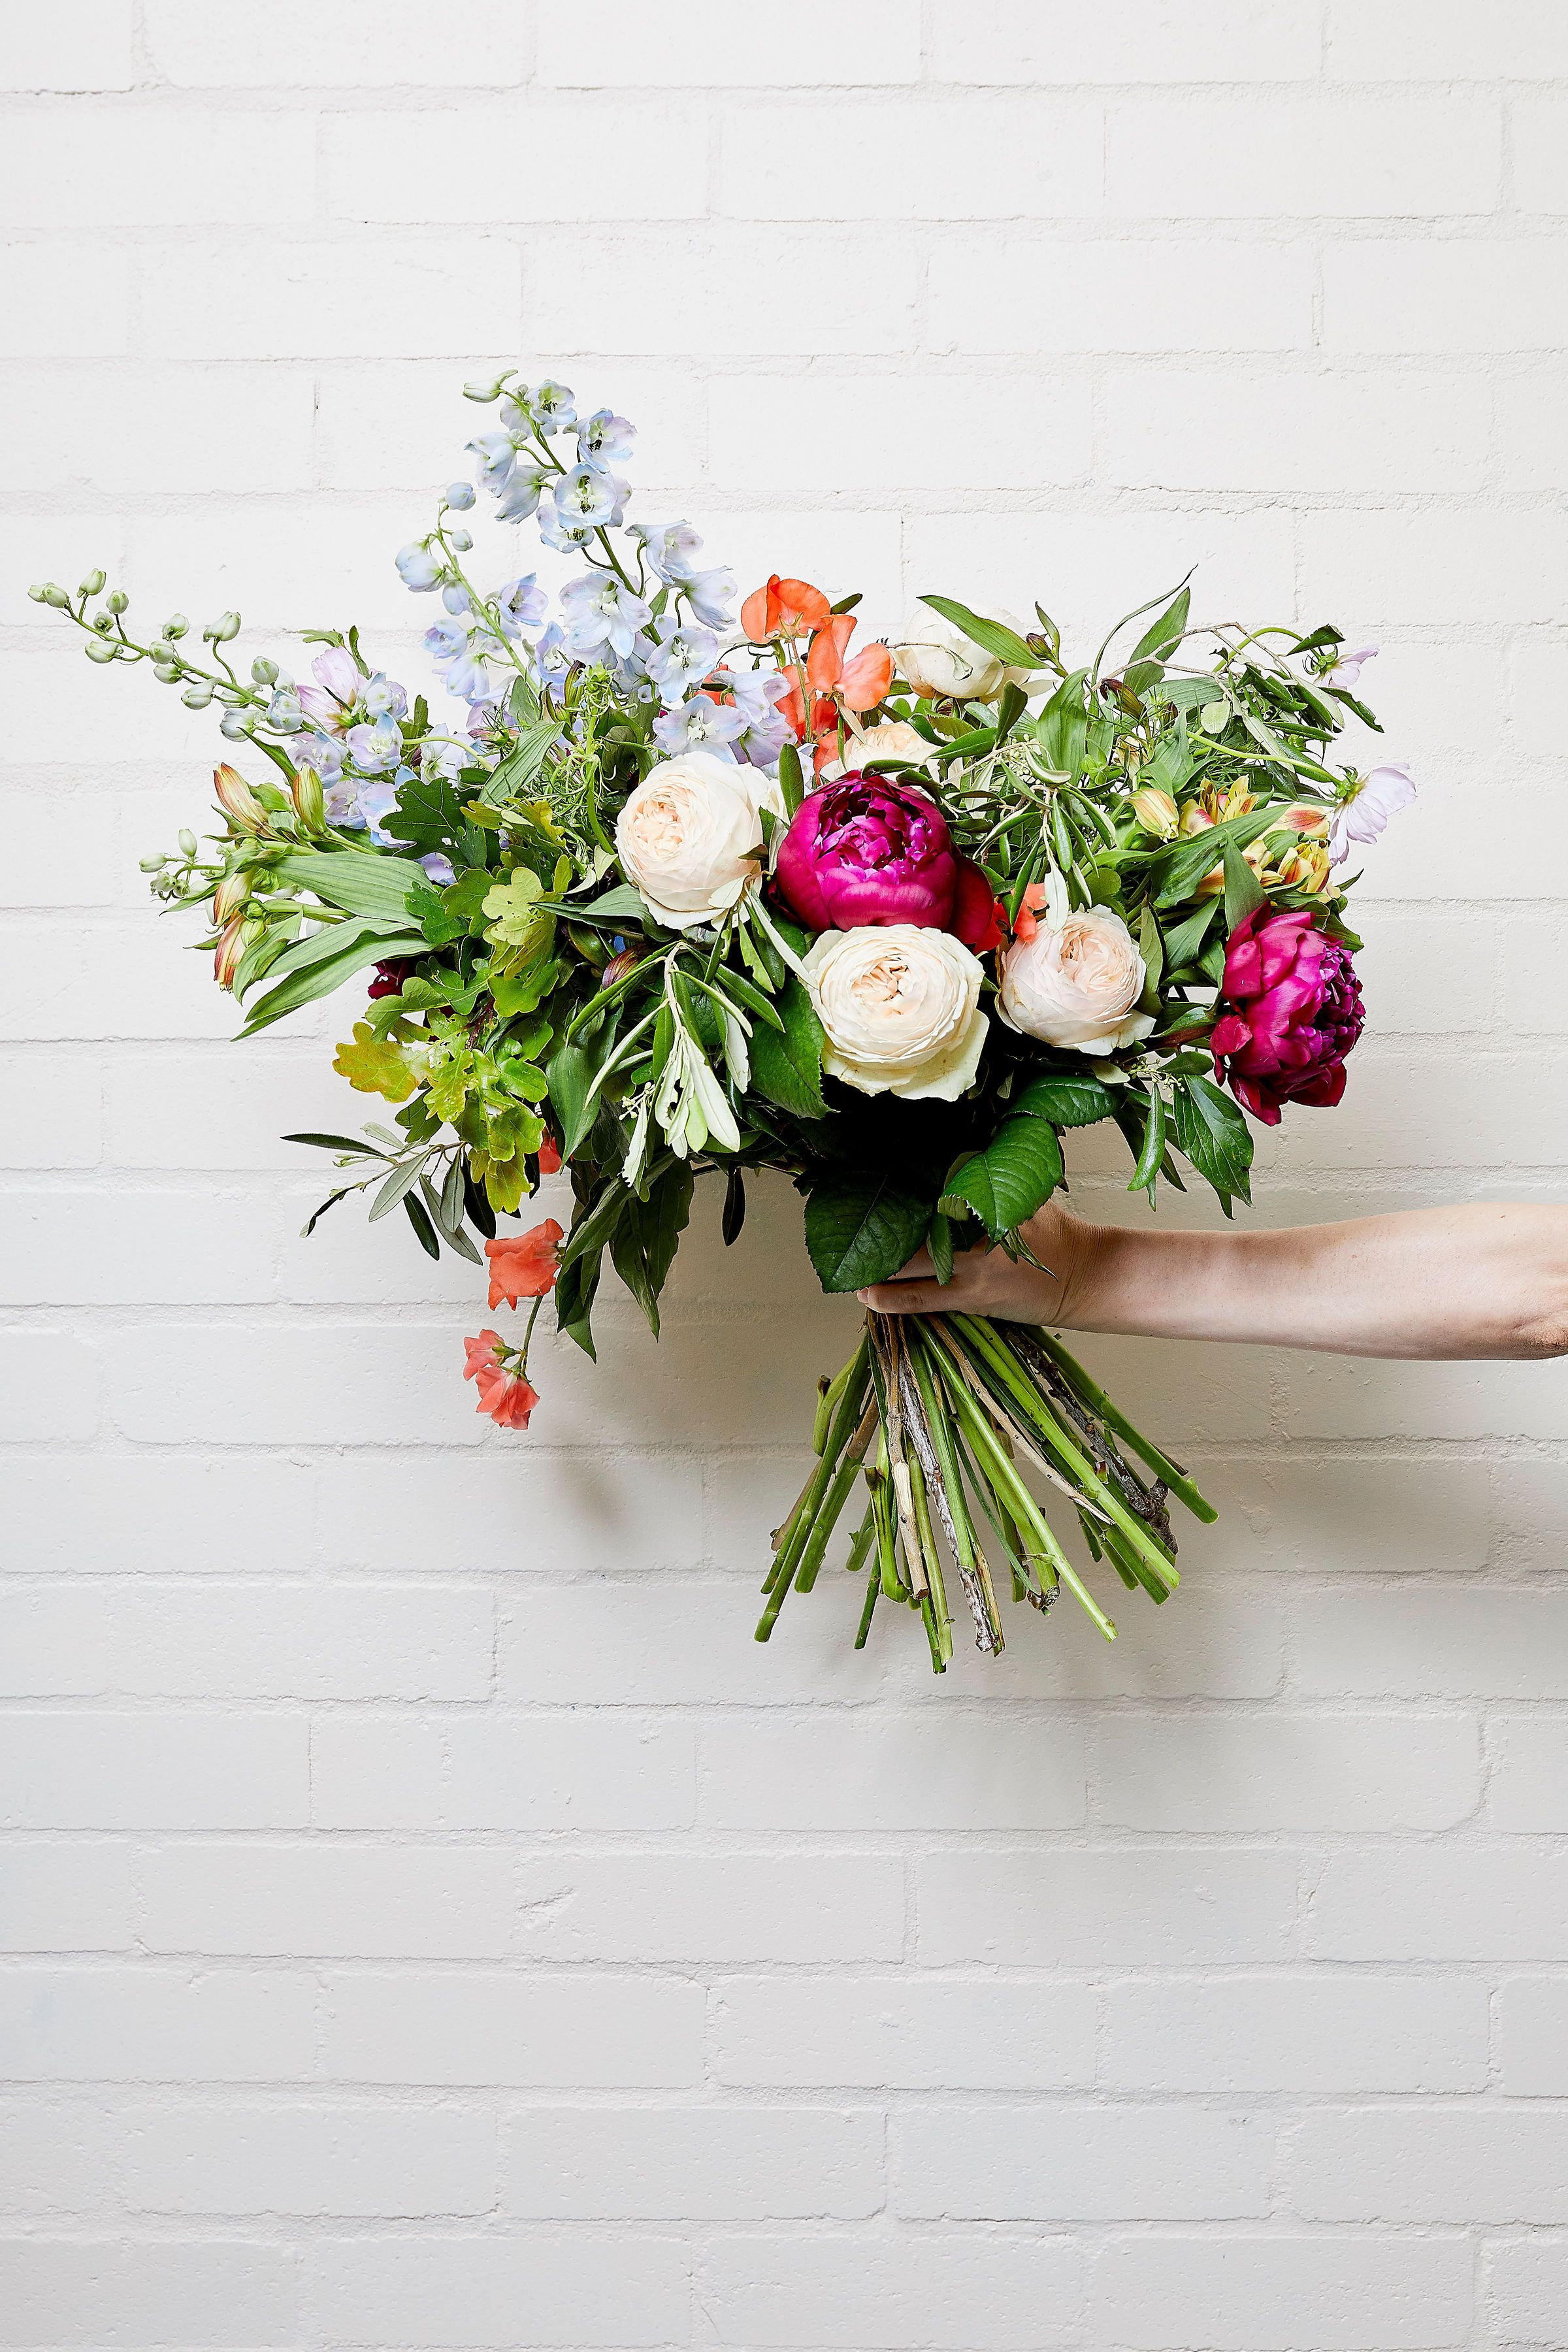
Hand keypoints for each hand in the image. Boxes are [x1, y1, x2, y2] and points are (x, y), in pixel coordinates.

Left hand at [857, 1199, 1095, 1324]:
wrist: (1085, 1275)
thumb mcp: (1026, 1195)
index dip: (897, 1190)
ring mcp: (972, 1266)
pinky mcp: (972, 1298)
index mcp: (986, 1199)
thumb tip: (951, 1157)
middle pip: (913, 1227)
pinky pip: (923, 1300)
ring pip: (910, 1265)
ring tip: (848, 1265)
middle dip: (877, 1230)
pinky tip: (868, 1297)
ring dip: (876, 1267)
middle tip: (845, 1227)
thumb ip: (989, 1179)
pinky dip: (893, 1299)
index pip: (932, 1190)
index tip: (865, 1184)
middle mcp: (975, 1230)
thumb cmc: (1054, 1233)